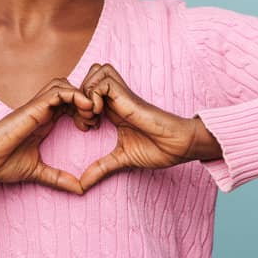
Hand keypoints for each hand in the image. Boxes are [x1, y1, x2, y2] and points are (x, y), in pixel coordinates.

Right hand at [0, 78, 96, 194]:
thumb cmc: (2, 164)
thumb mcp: (37, 172)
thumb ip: (58, 178)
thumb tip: (79, 189)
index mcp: (43, 121)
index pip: (68, 104)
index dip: (84, 110)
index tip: (92, 128)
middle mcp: (40, 110)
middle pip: (68, 90)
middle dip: (86, 100)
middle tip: (94, 120)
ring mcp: (36, 107)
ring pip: (64, 85)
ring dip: (81, 95)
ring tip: (90, 113)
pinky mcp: (33, 107)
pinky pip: (58, 91)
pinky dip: (74, 95)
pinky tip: (85, 109)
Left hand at [77, 63, 222, 190]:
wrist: (177, 146)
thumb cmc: (156, 149)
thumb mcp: (120, 159)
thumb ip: (100, 168)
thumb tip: (81, 186)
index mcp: (113, 109)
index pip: (88, 90)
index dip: (79, 106)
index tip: (86, 128)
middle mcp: (116, 98)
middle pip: (90, 74)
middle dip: (80, 95)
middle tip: (86, 119)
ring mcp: (122, 94)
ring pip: (95, 71)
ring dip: (87, 92)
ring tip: (93, 116)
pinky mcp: (128, 95)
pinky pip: (102, 82)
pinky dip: (94, 95)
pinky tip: (100, 115)